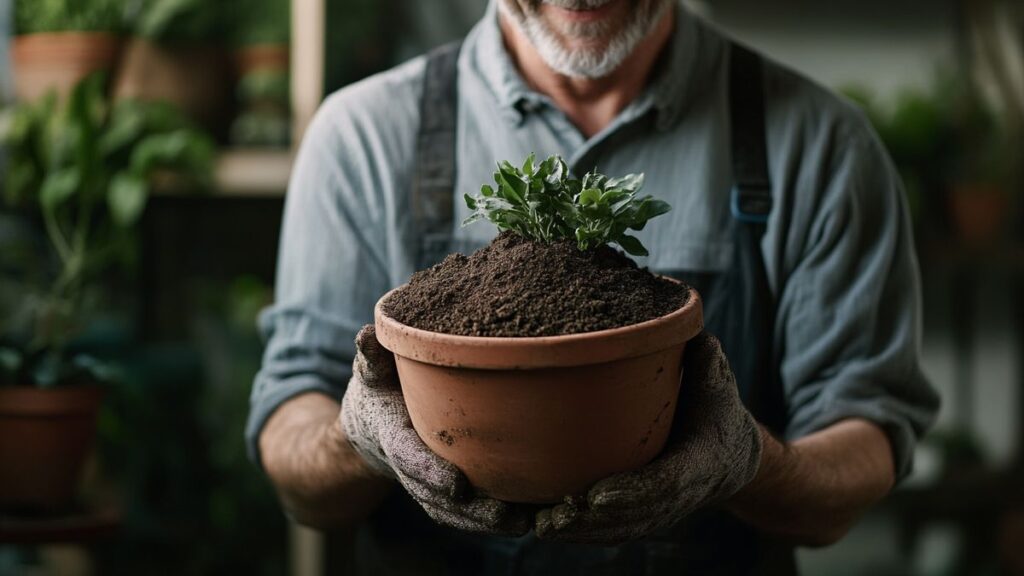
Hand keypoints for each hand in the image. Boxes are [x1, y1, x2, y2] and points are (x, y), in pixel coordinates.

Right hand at [340, 325, 531, 535]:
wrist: (368, 426)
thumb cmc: (378, 388)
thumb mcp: (371, 369)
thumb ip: (371, 356)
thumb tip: (368, 335)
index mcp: (390, 433)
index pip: (408, 455)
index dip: (429, 471)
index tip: (457, 484)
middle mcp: (406, 465)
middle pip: (433, 495)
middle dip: (467, 510)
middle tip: (503, 514)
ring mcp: (424, 483)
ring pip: (450, 511)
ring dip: (482, 523)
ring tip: (522, 524)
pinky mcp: (441, 490)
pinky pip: (462, 513)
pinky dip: (489, 523)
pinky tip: (527, 521)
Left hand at [534, 332, 762, 544]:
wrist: (731, 456)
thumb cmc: (716, 411)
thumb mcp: (718, 386)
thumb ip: (707, 365)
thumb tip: (698, 339)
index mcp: (698, 462)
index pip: (665, 483)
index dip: (632, 491)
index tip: (596, 495)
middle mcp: (679, 495)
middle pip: (635, 517)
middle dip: (594, 522)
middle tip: (553, 517)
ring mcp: (661, 511)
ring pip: (620, 530)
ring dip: (581, 533)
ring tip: (541, 524)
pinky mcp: (643, 516)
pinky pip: (613, 532)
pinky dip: (582, 534)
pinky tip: (546, 527)